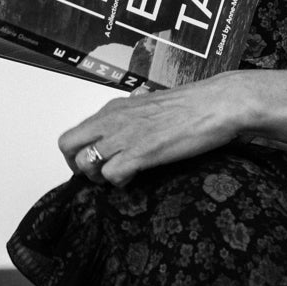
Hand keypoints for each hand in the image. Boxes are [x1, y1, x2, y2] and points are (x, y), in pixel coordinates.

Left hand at [58, 79, 243, 187]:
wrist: (218, 103)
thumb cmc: (194, 105)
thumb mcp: (151, 106)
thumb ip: (132, 119)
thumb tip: (126, 132)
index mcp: (115, 108)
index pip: (75, 133)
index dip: (79, 153)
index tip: (95, 163)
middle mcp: (114, 120)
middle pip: (68, 146)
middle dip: (77, 166)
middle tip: (98, 175)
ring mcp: (126, 136)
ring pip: (85, 162)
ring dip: (99, 176)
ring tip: (121, 177)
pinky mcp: (141, 152)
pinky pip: (111, 174)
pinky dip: (119, 182)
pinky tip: (136, 177)